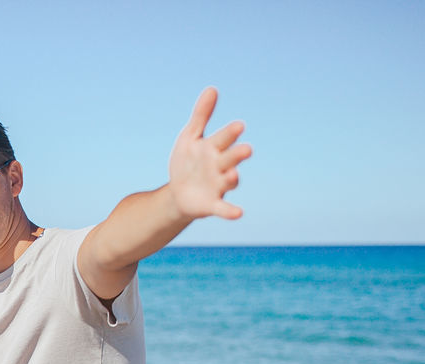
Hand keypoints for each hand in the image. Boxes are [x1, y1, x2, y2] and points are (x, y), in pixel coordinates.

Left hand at [168, 87, 252, 220]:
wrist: (178, 193)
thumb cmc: (187, 162)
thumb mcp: (190, 137)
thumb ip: (201, 115)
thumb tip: (212, 88)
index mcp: (214, 148)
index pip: (224, 139)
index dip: (230, 134)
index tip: (238, 126)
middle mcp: (220, 166)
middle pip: (230, 158)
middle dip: (237, 154)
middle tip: (246, 150)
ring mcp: (218, 185)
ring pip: (229, 180)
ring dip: (232, 178)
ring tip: (233, 175)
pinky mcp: (212, 204)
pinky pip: (223, 208)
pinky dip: (231, 211)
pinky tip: (238, 213)